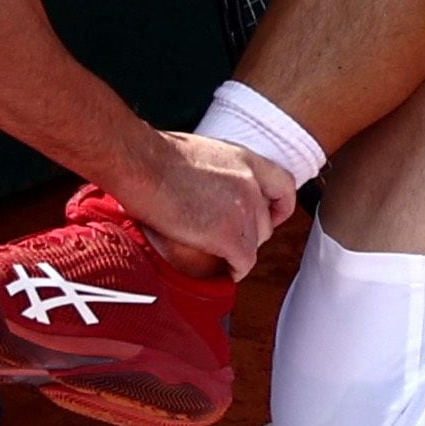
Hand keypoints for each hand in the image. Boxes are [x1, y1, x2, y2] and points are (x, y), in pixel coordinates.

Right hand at [117, 130, 295, 278]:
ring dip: (235, 253)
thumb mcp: (201, 153)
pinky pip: (242, 264)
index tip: (269, 219)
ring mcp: (243, 210)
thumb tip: (210, 188)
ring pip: (253, 245)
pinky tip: (218, 272)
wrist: (139, 163)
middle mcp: (251, 184)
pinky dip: (231, 272)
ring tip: (214, 256)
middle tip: (224, 241)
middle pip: (265, 223)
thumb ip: (218, 172)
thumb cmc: (153, 155)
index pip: (284, 187)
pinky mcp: (229, 235)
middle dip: (248, 236)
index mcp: (246, 160)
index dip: (278, 208)